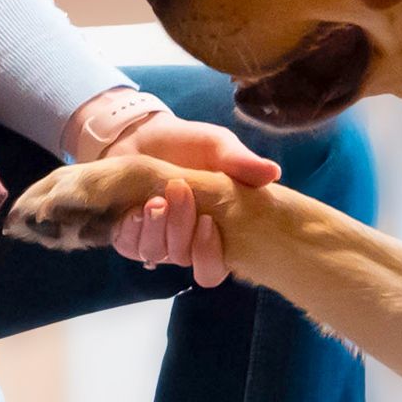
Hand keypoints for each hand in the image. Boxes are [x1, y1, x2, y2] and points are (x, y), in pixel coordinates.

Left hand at [102, 114, 279, 285]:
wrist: (145, 134)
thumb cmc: (189, 145)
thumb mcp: (218, 146)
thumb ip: (241, 162)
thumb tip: (274, 172)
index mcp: (214, 232)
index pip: (215, 267)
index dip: (211, 254)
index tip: (208, 222)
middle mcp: (184, 243)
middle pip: (184, 258)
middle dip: (181, 228)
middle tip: (178, 190)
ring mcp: (154, 240)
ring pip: (155, 252)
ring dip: (155, 227)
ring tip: (155, 198)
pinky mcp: (127, 233)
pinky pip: (128, 244)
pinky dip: (132, 228)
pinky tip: (134, 209)